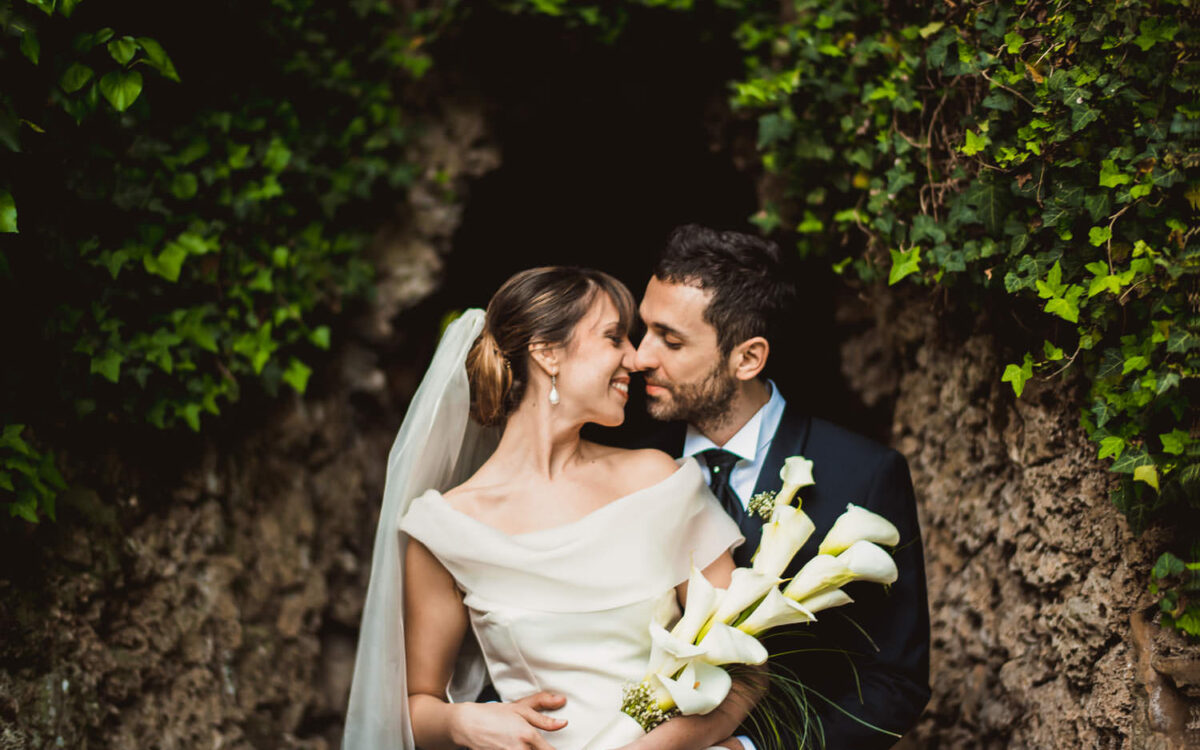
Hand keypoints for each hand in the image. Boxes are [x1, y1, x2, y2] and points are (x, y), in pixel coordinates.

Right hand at [449, 692, 567, 749]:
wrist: (468, 724)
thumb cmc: (493, 714)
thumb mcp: (520, 710)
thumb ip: (544, 719)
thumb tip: (563, 723)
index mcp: (528, 736)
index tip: (550, 747)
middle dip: (539, 749)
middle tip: (532, 741)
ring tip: (518, 742)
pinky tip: (511, 745)